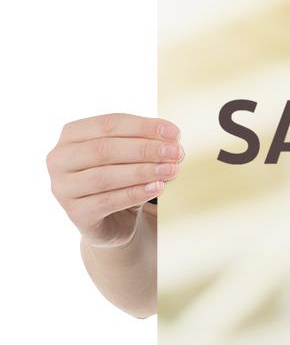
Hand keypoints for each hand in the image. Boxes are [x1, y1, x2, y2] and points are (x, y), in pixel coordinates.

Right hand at [47, 113, 183, 247]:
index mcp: (71, 135)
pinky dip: (136, 193)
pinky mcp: (75, 213)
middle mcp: (59, 159)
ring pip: (105, 176)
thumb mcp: (129, 156)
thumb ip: (144, 143)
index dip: (143, 127)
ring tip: (171, 170)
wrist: (112, 220)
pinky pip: (108, 201)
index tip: (174, 133)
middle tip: (176, 152)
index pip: (108, 124)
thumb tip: (171, 138)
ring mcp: (63, 187)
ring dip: (142, 171)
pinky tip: (157, 187)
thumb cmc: (120, 179)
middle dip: (145, 149)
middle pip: (105, 149)